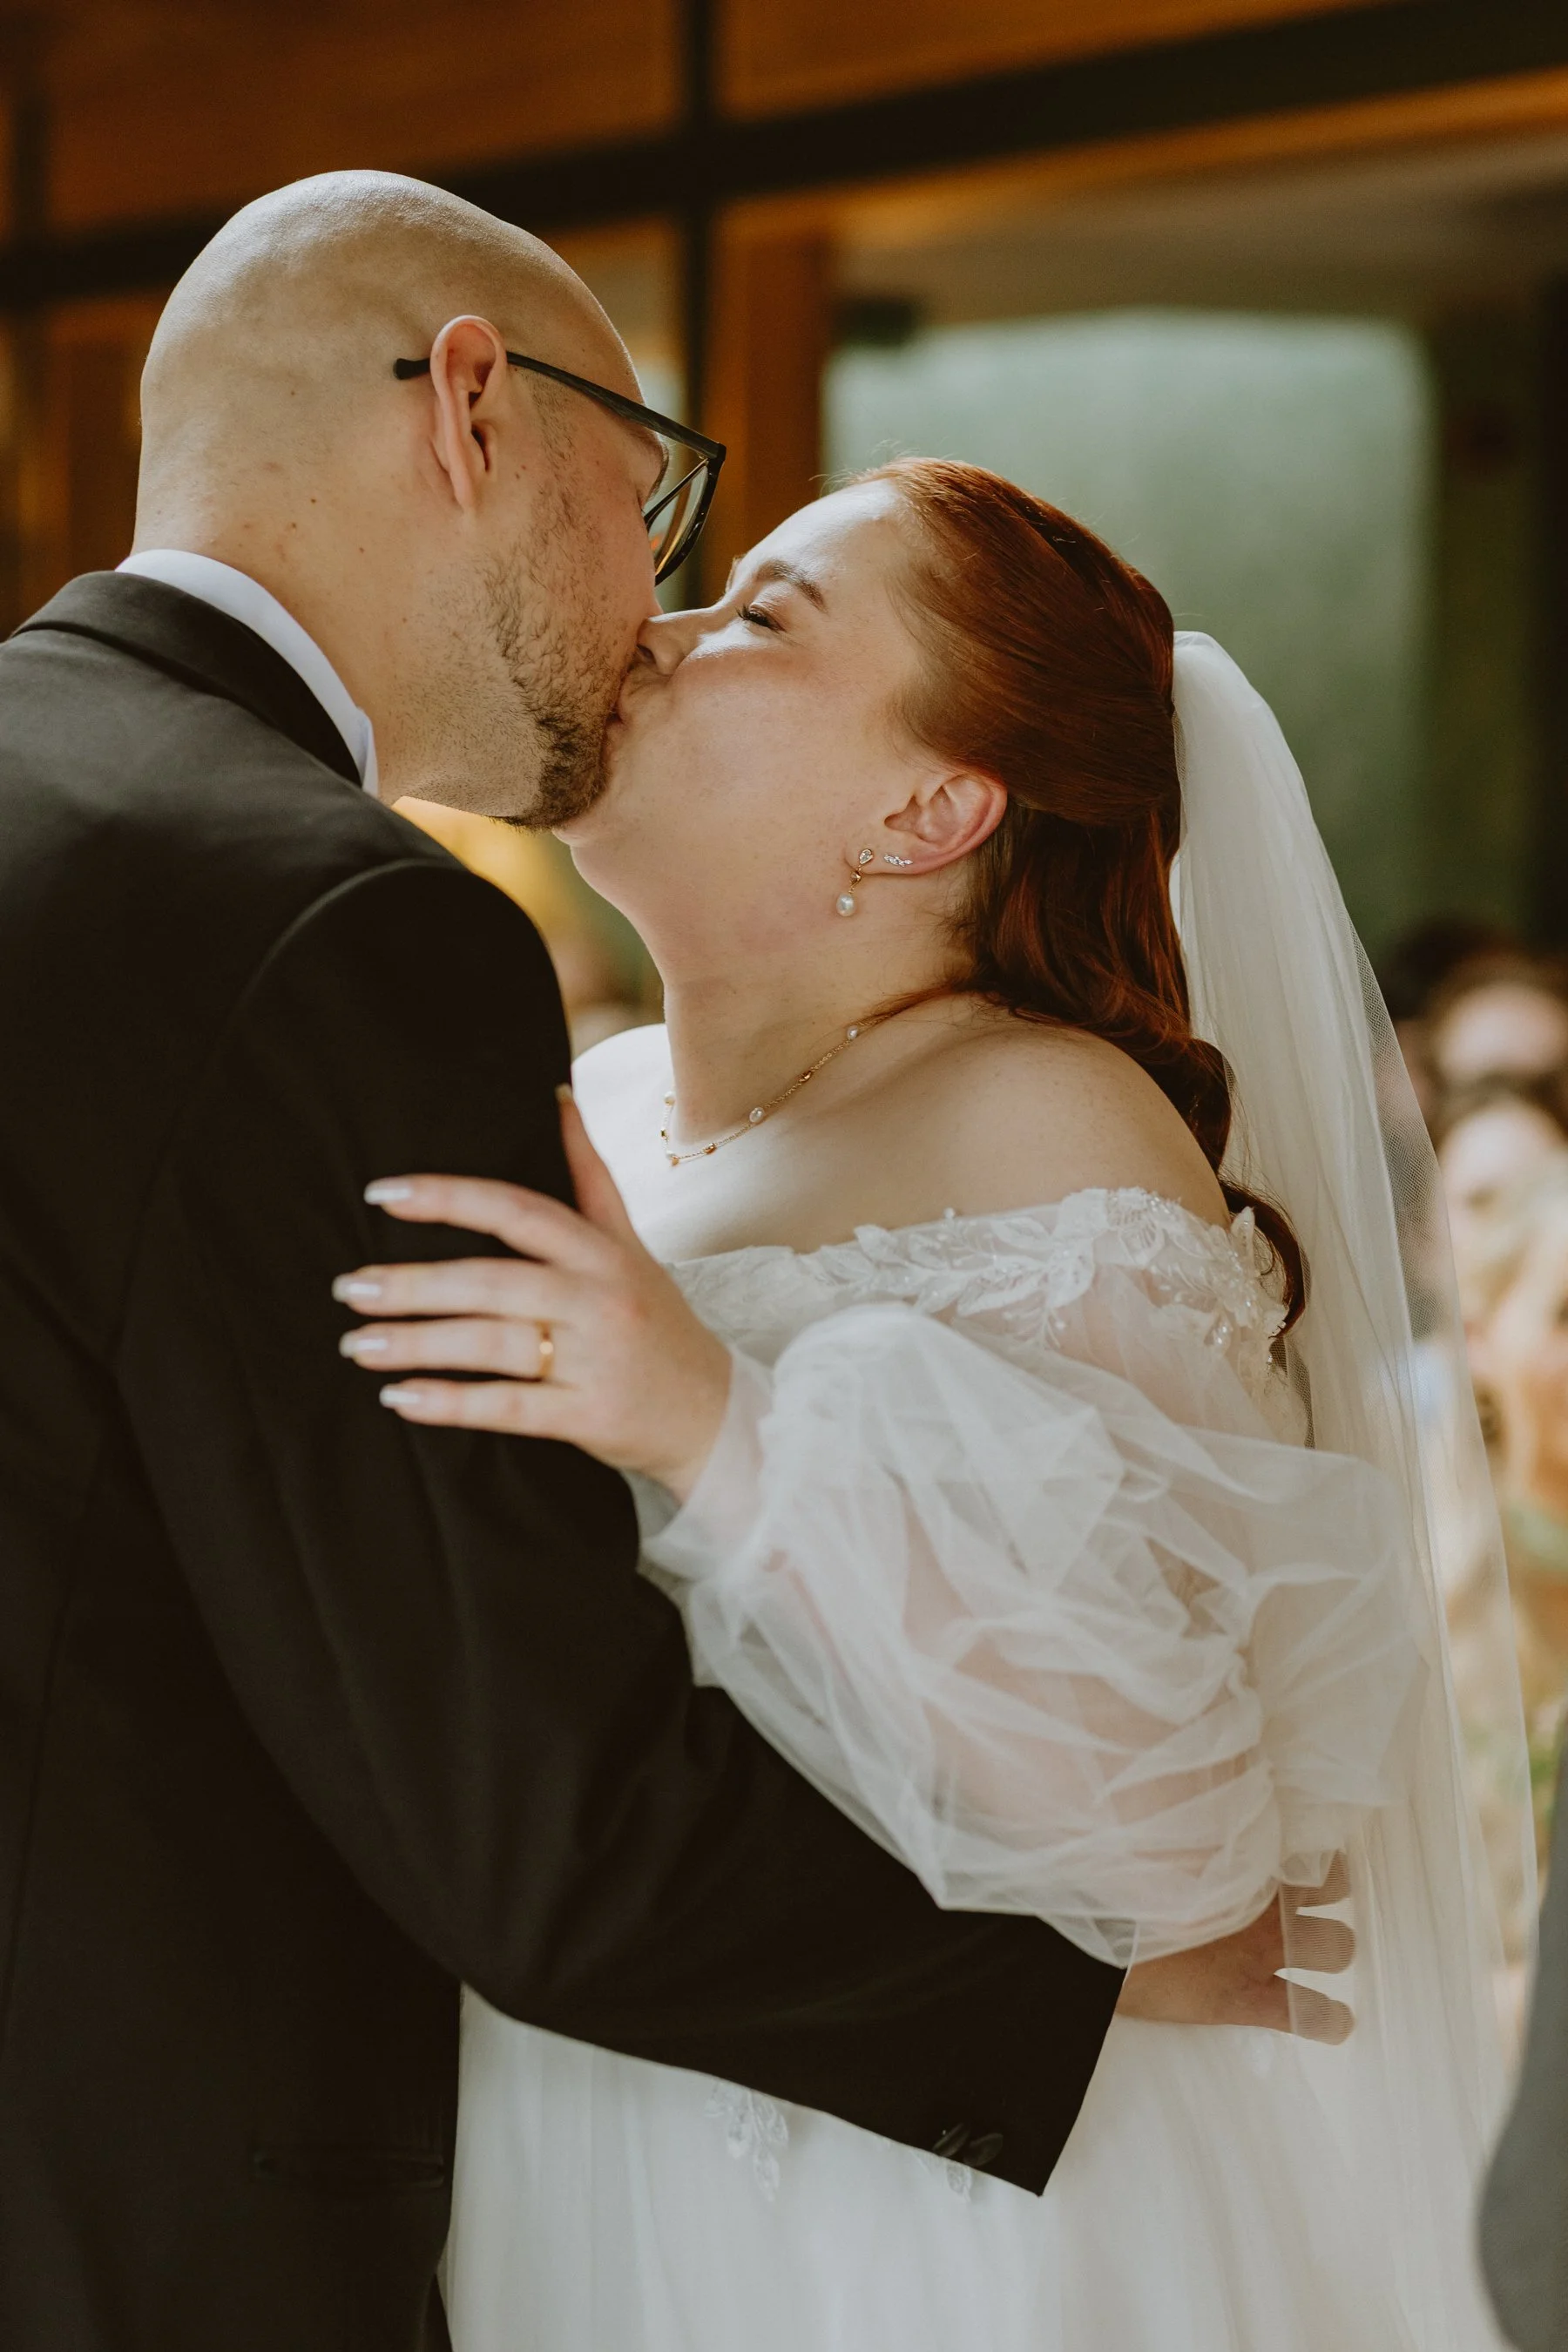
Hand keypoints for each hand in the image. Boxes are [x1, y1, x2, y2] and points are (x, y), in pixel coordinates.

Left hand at [333, 1090, 733, 1498]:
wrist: (717, 1414)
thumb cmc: (658, 1323)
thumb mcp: (631, 1245)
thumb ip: (588, 1176)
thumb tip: (557, 1095)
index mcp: (602, 1251)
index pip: (516, 1210)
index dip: (448, 1198)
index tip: (382, 1196)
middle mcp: (600, 1298)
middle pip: (492, 1281)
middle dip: (413, 1284)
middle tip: (349, 1287)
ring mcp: (598, 1359)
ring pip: (493, 1344)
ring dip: (418, 1342)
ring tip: (357, 1344)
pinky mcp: (592, 1416)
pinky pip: (510, 1408)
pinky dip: (452, 1403)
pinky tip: (400, 1398)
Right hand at [1116, 1859, 1354, 2043]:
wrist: (1100, 1944)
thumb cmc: (1119, 1892)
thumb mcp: (1157, 1849)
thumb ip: (1192, 1839)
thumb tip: (1195, 1809)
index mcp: (1242, 1861)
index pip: (1302, 1846)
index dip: (1306, 1851)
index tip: (1300, 1855)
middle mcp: (1262, 1903)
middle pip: (1332, 1889)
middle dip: (1325, 1895)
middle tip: (1310, 1902)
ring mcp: (1262, 1953)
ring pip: (1337, 1946)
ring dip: (1332, 1948)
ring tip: (1323, 1952)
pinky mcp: (1248, 2000)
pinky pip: (1311, 2015)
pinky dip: (1328, 2020)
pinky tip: (1335, 2021)